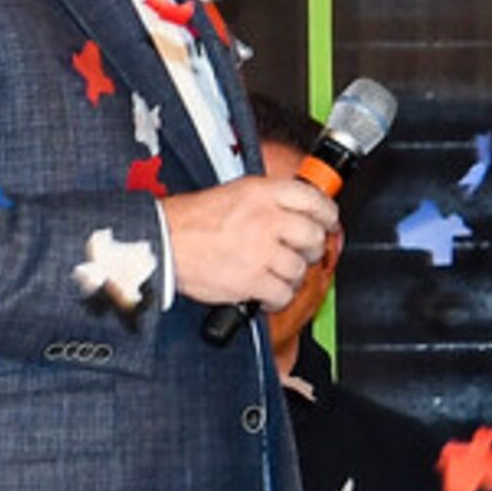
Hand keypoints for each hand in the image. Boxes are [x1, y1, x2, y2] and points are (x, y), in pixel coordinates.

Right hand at [162, 173, 339, 310]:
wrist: (163, 242)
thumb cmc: (192, 220)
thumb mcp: (237, 193)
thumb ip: (270, 200)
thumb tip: (299, 211)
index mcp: (265, 192)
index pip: (315, 200)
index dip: (328, 215)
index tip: (328, 224)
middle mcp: (268, 218)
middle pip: (314, 236)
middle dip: (312, 249)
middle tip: (302, 254)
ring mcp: (262, 250)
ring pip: (300, 269)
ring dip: (291, 277)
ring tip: (275, 275)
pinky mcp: (252, 279)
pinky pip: (283, 293)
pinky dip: (277, 298)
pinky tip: (266, 294)